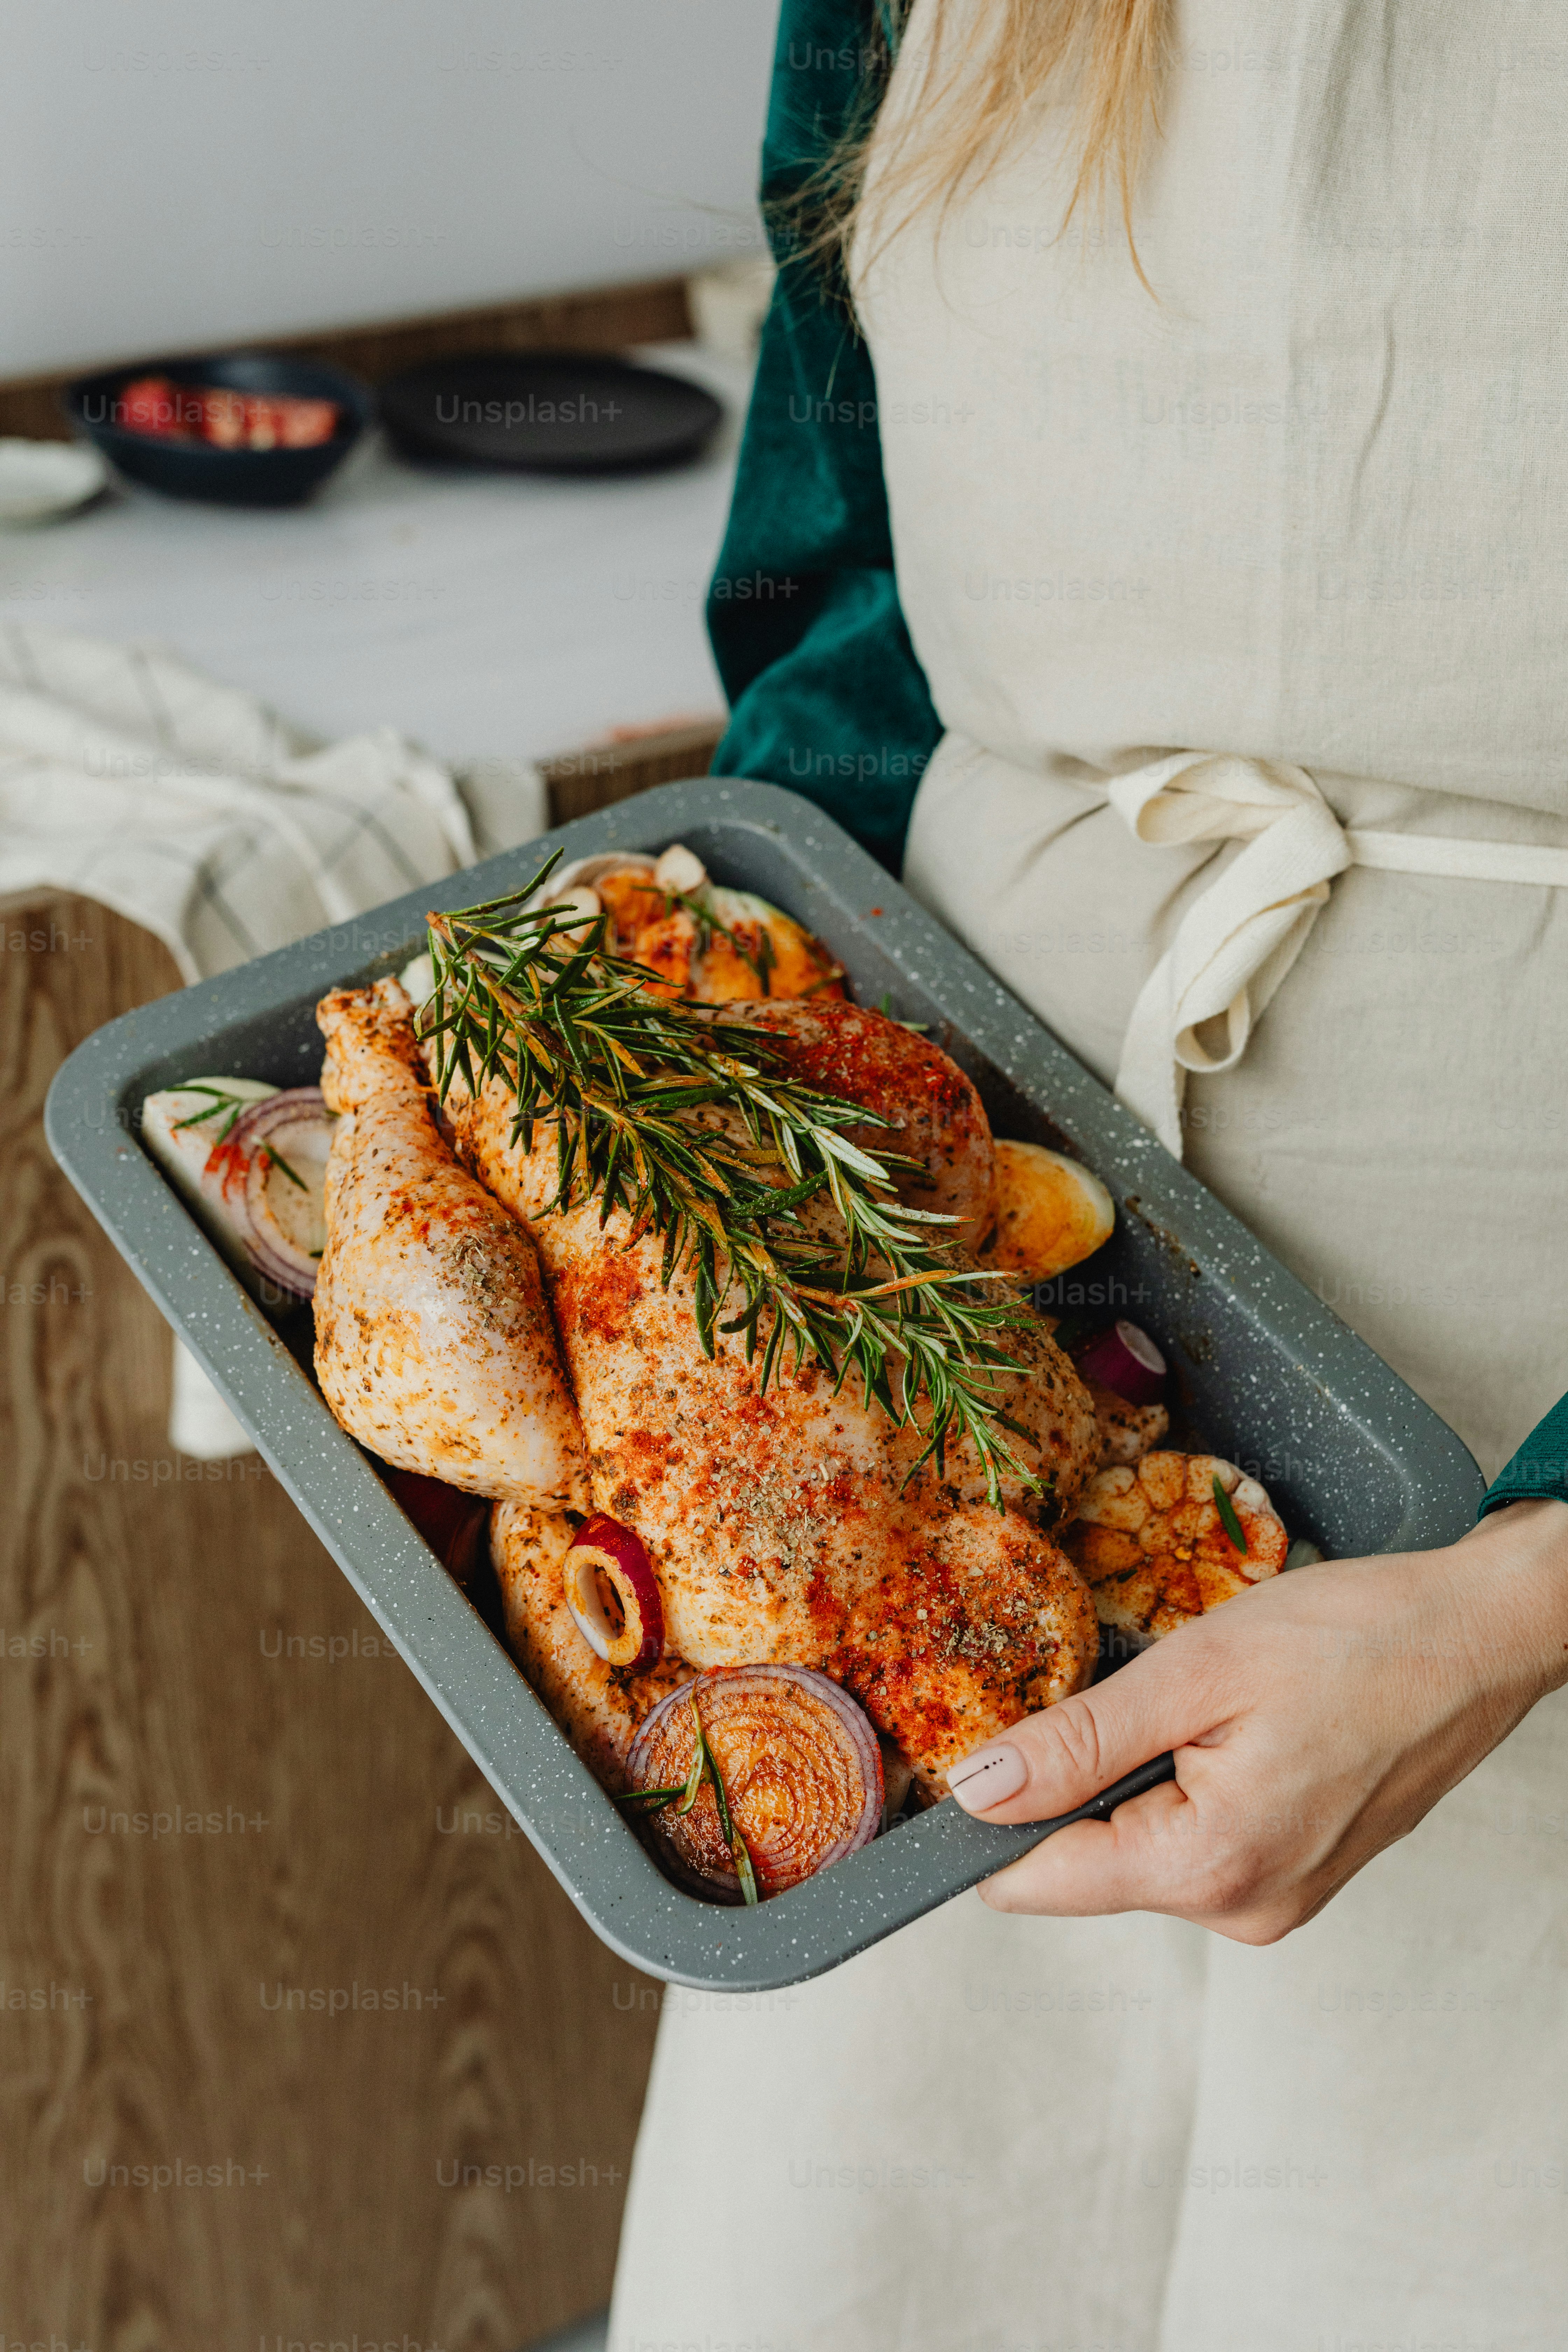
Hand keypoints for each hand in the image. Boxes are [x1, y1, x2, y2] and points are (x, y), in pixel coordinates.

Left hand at [950, 1498, 1567, 1941]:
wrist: (1475, 1638)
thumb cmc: (1357, 1638)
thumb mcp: (1197, 1671)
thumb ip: (1078, 1743)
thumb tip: (978, 1790)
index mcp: (1210, 1869)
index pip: (1039, 1881)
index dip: (994, 1814)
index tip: (986, 1749)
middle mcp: (1242, 1910)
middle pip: (1089, 1861)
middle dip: (1083, 1779)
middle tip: (1144, 1693)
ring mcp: (1274, 1900)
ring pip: (1141, 1847)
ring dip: (1141, 1776)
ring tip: (1208, 1706)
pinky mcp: (1294, 1875)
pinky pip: (1195, 1840)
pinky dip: (1188, 1783)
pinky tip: (1237, 1727)